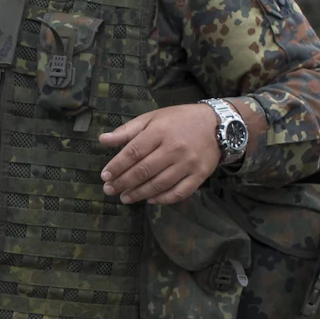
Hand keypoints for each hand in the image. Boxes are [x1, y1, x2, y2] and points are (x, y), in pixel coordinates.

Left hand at [98, 103, 221, 205]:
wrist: (217, 124)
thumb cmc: (179, 120)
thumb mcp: (152, 118)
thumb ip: (127, 130)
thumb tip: (102, 140)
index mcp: (160, 131)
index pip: (133, 152)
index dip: (117, 166)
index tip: (105, 176)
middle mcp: (175, 148)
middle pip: (144, 170)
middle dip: (123, 183)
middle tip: (110, 190)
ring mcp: (188, 163)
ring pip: (159, 184)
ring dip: (139, 194)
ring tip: (125, 198)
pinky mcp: (200, 175)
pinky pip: (179, 193)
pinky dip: (163, 199)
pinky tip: (150, 200)